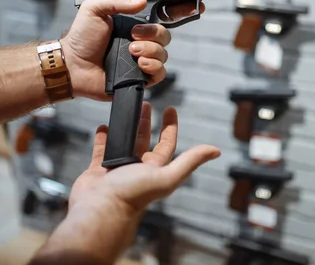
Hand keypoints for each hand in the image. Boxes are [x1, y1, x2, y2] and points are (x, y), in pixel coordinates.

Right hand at [29, 103, 219, 264]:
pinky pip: (101, 150)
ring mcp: (117, 169)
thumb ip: (189, 162)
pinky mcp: (98, 171)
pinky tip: (104, 127)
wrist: (100, 210)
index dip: (169, 127)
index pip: (166, 143)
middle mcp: (137, 169)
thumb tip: (215, 150)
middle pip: (144, 140)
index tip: (170, 109)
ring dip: (125, 127)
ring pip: (123, 143)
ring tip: (125, 111)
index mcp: (155, 170)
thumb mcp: (166, 175)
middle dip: (146, 122)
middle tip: (145, 104)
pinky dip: (103, 138)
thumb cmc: (131, 196)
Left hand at [61, 0, 204, 100]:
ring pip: (164, 54)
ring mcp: (141, 59)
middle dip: (154, 34)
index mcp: (133, 23)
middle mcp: (141, 40)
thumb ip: (117, 1)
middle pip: (166, 35)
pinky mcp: (140, 77)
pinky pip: (160, 73)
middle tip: (134, 36)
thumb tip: (141, 2)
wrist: (73, 65)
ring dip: (150, 51)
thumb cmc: (81, 38)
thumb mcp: (95, 9)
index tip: (195, 6)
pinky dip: (153, 68)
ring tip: (131, 52)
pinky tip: (139, 65)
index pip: (162, 15)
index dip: (180, 10)